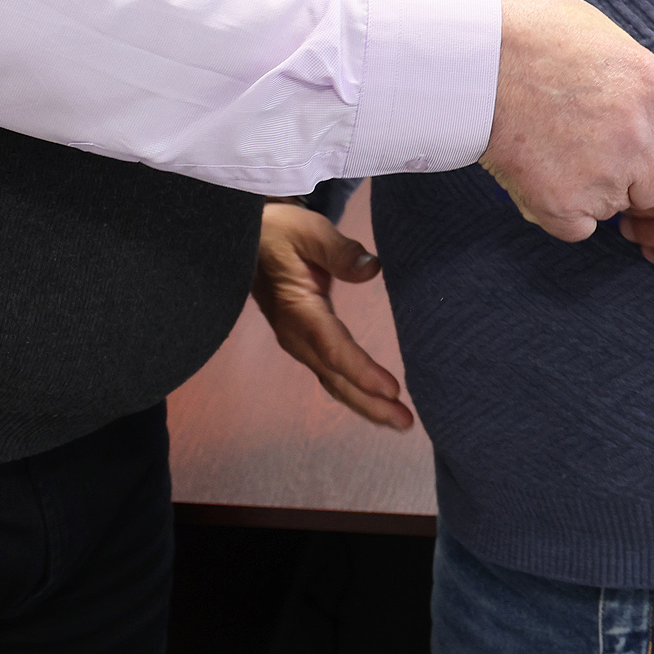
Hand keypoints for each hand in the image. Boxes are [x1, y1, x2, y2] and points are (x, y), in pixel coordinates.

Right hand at [250, 202, 413, 429]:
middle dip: (370, 402)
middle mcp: (296, 335)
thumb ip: (339, 251)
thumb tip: (372, 268)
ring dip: (365, 404)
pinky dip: (354, 392)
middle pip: (335, 376)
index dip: (362, 372)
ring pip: (333, 381)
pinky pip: (331, 374)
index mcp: (298, 311)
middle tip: (405, 421)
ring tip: (398, 421)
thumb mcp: (309, 231)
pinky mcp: (305, 342)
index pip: (333, 348)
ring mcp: (299, 343)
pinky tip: (374, 402)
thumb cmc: (280, 232)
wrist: (248, 239)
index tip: (392, 390)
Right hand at [481, 0, 653, 241]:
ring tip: (557, 152)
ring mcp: (601, 176)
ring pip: (616, 206)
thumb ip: (638, 81)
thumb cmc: (530, 35)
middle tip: (594, 150)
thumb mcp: (605, 37)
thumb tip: (651, 107)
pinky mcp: (561, 205)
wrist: (470, 60)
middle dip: (633, 176)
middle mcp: (636, 139)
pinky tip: (541, 177)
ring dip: (595, 191)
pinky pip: (579, 228)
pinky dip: (561, 212)